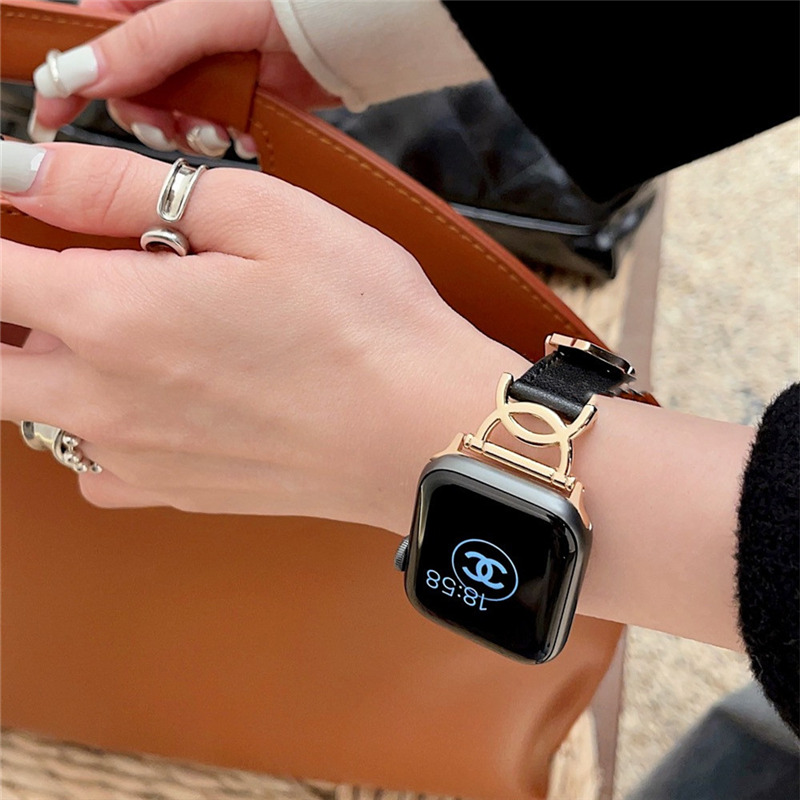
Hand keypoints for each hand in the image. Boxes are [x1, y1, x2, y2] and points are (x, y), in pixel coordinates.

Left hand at [1, 140, 527, 531]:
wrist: (423, 433)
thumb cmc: (365, 324)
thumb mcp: (261, 214)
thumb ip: (126, 189)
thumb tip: (34, 176)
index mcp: (114, 315)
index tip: (24, 224)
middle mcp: (104, 398)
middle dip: (6, 318)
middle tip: (64, 283)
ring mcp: (135, 456)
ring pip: (33, 412)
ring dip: (54, 366)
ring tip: (129, 333)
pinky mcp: (174, 492)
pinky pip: (90, 468)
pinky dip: (96, 432)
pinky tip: (150, 405)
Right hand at [29, 0, 339, 156]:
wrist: (362, 29)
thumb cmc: (295, 0)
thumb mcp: (210, 11)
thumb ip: (147, 42)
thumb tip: (81, 71)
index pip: (95, 29)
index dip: (71, 70)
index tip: (54, 110)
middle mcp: (180, 27)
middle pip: (131, 81)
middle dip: (143, 112)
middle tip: (163, 127)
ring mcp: (211, 62)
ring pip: (171, 110)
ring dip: (184, 131)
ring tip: (212, 131)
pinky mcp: (242, 92)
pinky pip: (214, 123)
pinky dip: (222, 136)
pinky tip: (240, 132)